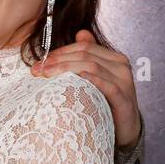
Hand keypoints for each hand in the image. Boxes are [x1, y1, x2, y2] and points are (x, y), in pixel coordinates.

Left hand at [31, 28, 140, 147]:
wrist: (126, 130)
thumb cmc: (107, 104)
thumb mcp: (97, 79)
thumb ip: (89, 57)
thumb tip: (80, 33)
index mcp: (113, 58)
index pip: (83, 47)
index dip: (60, 52)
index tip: (40, 62)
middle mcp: (120, 66)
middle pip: (85, 55)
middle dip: (58, 60)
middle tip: (38, 69)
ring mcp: (124, 81)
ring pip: (92, 66)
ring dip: (66, 69)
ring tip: (47, 75)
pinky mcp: (124, 99)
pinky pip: (106, 86)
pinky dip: (90, 79)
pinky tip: (75, 79)